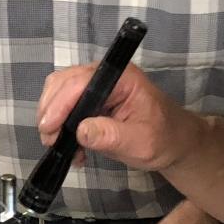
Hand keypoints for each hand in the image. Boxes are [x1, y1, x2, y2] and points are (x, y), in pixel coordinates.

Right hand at [36, 63, 202, 170]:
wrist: (173, 142)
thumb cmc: (163, 139)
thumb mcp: (141, 142)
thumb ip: (112, 136)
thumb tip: (81, 131)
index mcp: (122, 78)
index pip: (81, 82)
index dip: (61, 104)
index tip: (50, 128)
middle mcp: (106, 76)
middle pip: (63, 82)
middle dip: (51, 111)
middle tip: (51, 141)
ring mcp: (96, 86)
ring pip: (59, 92)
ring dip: (53, 119)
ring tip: (59, 146)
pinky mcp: (90, 99)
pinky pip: (65, 105)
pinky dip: (60, 125)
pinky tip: (71, 148)